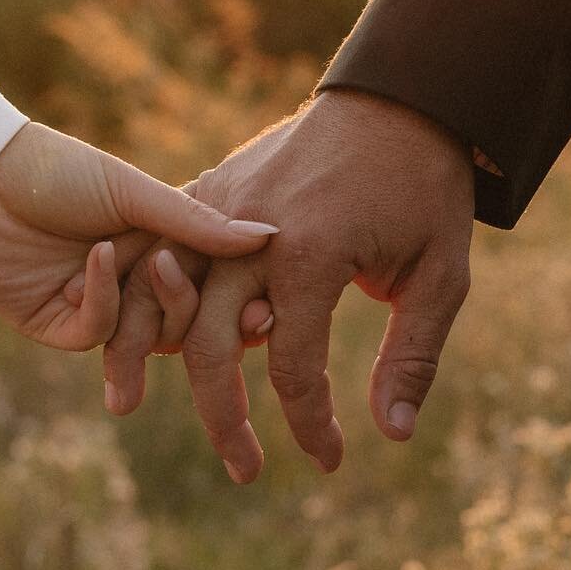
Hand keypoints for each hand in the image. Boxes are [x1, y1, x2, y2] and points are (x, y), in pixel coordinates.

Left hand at [0, 121, 278, 349]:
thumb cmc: (56, 170)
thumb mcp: (134, 192)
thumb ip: (195, 222)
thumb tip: (269, 236)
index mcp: (154, 244)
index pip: (208, 284)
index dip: (234, 297)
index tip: (264, 305)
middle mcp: (130, 280)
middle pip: (182, 320)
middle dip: (197, 307)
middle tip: (212, 300)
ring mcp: (94, 306)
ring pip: (144, 338)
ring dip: (155, 310)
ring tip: (157, 271)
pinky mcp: (56, 326)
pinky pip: (96, 335)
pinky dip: (103, 301)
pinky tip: (97, 259)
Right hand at [103, 90, 475, 478]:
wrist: (395, 97)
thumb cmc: (425, 188)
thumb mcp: (442, 275)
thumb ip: (414, 356)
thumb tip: (394, 435)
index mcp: (310, 254)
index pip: (294, 366)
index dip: (309, 424)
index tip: (329, 462)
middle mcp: (251, 235)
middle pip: (213, 347)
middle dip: (225, 419)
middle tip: (245, 473)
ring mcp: (219, 208)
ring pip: (164, 299)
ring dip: (145, 357)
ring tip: (129, 407)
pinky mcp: (206, 192)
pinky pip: (160, 251)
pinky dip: (147, 297)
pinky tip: (139, 336)